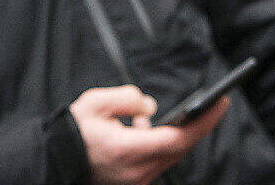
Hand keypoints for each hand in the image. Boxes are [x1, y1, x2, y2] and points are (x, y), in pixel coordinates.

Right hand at [70, 85, 229, 184]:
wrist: (54, 159)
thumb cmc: (72, 132)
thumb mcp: (95, 103)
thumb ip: (127, 99)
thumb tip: (150, 106)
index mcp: (128, 150)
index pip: (177, 138)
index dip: (203, 121)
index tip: (220, 102)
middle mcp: (137, 171)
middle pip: (179, 149)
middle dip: (198, 126)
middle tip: (213, 104)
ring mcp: (136, 180)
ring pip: (169, 156)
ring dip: (174, 134)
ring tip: (163, 114)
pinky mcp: (133, 182)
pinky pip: (156, 162)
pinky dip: (158, 144)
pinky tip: (142, 128)